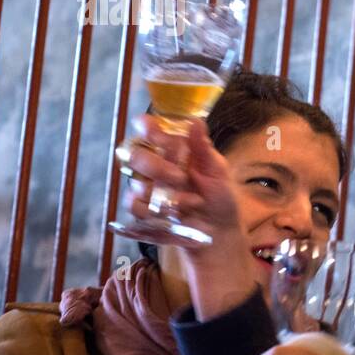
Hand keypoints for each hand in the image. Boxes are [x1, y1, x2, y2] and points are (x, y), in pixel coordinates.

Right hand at [117, 115, 257, 317]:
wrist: (219, 232)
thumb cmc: (220, 197)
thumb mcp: (218, 171)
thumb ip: (203, 148)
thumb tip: (195, 121)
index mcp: (173, 149)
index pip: (148, 129)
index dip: (146, 126)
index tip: (150, 129)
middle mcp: (156, 165)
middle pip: (134, 154)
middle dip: (155, 165)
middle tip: (180, 177)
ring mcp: (148, 187)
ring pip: (136, 182)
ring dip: (164, 193)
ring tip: (192, 201)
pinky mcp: (143, 209)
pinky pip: (134, 205)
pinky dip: (155, 210)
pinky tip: (175, 215)